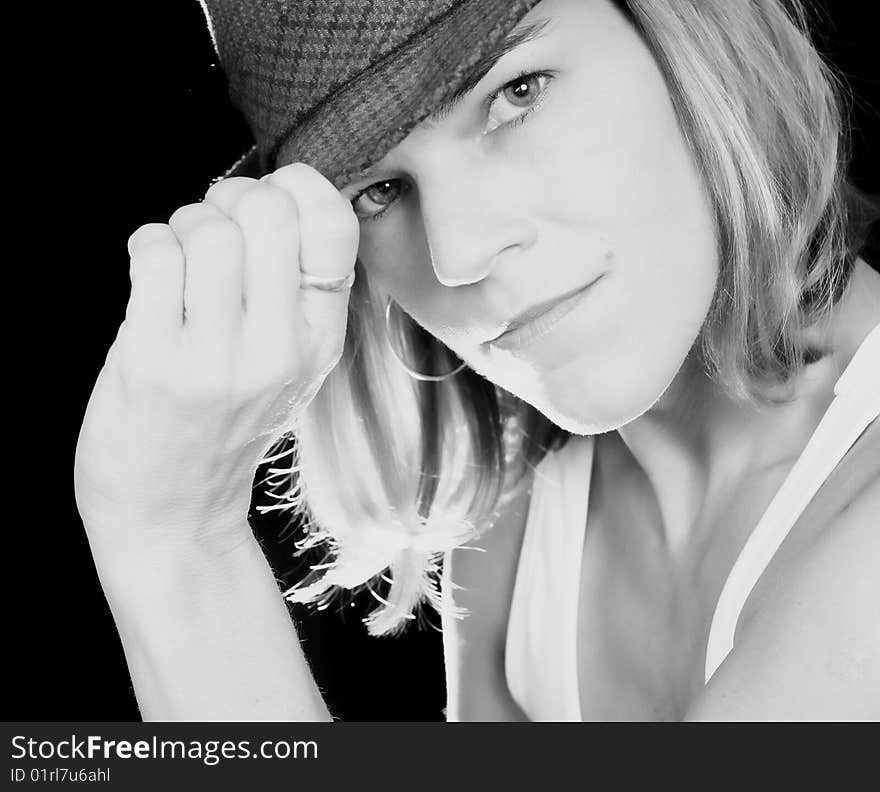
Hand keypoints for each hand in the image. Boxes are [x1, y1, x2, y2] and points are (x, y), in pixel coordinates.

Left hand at [74, 163, 358, 558]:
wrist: (172, 511)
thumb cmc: (225, 426)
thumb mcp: (292, 369)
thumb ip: (297, 292)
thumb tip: (270, 193)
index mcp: (321, 341)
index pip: (334, 226)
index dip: (297, 189)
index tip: (270, 204)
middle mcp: (278, 347)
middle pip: (268, 210)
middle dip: (232, 199)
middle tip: (217, 228)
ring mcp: (216, 357)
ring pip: (207, 228)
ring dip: (184, 226)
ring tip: (181, 261)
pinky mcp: (153, 360)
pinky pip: (155, 253)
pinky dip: (149, 246)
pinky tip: (152, 276)